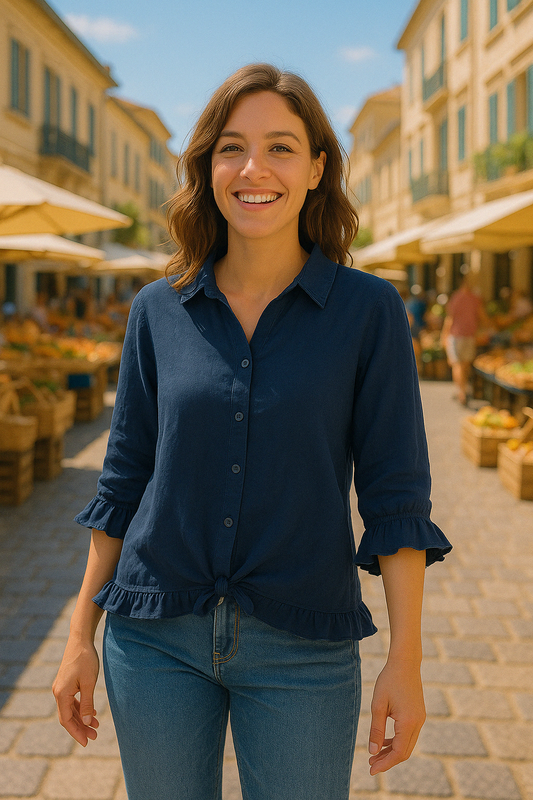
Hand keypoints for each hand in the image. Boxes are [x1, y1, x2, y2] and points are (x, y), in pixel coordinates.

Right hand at [52, 638, 99, 746]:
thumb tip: (86, 722)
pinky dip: (80, 708)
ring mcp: (61, 687)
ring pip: (70, 709)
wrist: (80, 640)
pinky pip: (72, 701)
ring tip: (95, 727)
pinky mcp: (66, 683)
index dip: (76, 732)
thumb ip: (87, 703)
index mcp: (61, 694)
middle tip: (94, 736)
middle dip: (81, 727)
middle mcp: (58, 692)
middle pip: (68, 716)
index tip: (86, 742)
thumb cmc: (86, 659)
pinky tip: (91, 713)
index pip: (66, 720)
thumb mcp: (89, 683)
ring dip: (81, 718)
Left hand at [368, 658, 425, 774]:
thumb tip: (373, 752)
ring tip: (375, 755)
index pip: (399, 753)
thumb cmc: (389, 680)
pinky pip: (409, 735)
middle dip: (388, 760)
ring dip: (392, 751)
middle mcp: (418, 723)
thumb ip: (376, 730)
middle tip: (371, 764)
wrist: (405, 662)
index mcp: (408, 722)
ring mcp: (420, 719)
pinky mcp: (418, 714)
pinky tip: (385, 742)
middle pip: (405, 752)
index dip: (385, 764)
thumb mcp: (378, 705)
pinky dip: (397, 741)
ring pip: (407, 744)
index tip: (371, 769)